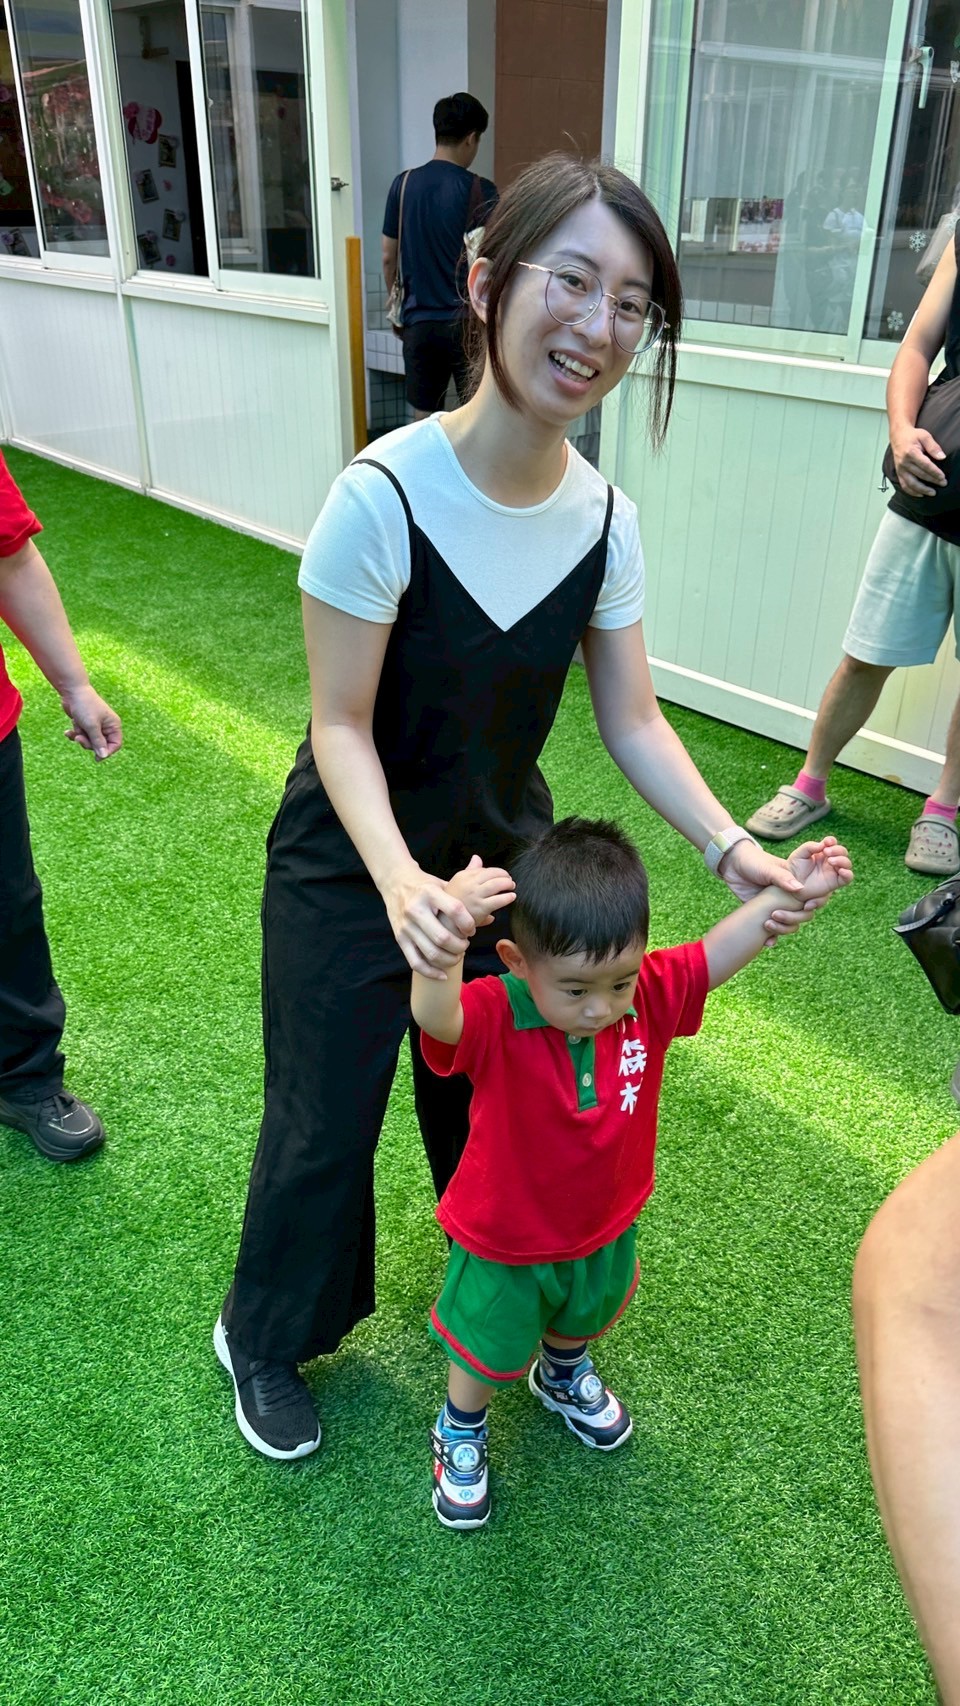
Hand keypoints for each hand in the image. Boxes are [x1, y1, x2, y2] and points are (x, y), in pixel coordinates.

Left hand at [61, 683, 121, 760]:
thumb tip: (103, 756)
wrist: (72, 691)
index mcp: (113, 725)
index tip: (96, 757)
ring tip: (74, 730)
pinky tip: (67, 732)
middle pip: (101, 745)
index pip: (115, 744)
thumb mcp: (91, 726)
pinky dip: (75, 734)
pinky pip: (82, 735)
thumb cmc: (85, 706)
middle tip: (79, 738)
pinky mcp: (85, 723)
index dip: (107, 752)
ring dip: (80, 737)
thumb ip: (98, 742)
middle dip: (88, 743)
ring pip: (89, 741)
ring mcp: (95, 725)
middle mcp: (106, 726)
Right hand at [382, 861, 475, 979]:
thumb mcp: (444, 886)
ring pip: (431, 953)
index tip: (471, 929)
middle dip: (460, 946)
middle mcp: (415, 910)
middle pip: (443, 938)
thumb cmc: (425, 886)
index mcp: (429, 893)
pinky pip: (415, 962)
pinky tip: (443, 975)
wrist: (395, 882)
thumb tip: (490, 919)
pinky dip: (431, 972)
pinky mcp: (399, 939)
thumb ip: (464, 902)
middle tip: (465, 944)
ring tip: (457, 955)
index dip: (468, 924)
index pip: (455, 910)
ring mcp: (406, 926)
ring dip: (449, 959)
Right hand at [443, 854, 515, 927]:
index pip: (483, 869)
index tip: (500, 875)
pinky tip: (511, 897)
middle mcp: (469, 884)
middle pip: (492, 874)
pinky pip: (498, 900)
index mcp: (463, 876)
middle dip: (503, 875)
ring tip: (511, 886)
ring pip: (496, 884)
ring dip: (507, 883)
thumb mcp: (458, 883)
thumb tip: (477, 858)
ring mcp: (475, 896)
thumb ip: (469, 870)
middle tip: (509, 879)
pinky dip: (507, 897)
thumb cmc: (452, 904)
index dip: (495, 871)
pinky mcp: (481, 908)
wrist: (446, 922)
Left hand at [718, 834, 823, 939]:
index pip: (813, 897)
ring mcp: (777, 907)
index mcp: (795, 884)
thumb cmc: (753, 861)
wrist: (731, 865)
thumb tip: (800, 889)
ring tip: (767, 925)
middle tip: (775, 915)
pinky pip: (773, 931)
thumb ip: (783, 878)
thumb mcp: (768, 868)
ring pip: (789, 925)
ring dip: (782, 930)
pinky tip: (767, 942)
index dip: (813, 904)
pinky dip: (771, 938)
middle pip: (802, 915)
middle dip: (793, 919)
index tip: (805, 907)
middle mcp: (789, 897)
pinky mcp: (764, 914)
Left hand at [786, 835, 852, 899]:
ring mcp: (833, 871)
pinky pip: (847, 878)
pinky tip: (841, 871)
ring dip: (842, 860)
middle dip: (837, 850)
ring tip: (830, 860)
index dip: (831, 841)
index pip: (832, 842)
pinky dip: (848, 874)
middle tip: (826, 852)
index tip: (826, 842)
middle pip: (842, 851)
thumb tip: (822, 845)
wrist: (791, 884)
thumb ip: (809, 847)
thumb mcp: (799, 854)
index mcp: (822, 851)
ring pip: (847, 863)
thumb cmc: (794, 869)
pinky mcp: (835, 882)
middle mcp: (830, 860)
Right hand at [890, 425, 946, 497]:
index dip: (934, 472)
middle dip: (933, 480)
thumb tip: (942, 457)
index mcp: (911, 452)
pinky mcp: (898, 473)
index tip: (942, 477)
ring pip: (911, 483)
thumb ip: (933, 447)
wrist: (898, 436)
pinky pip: (904, 485)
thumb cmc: (912, 436)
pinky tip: (920, 494)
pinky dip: (912, 492)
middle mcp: (904, 462)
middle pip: (920, 474)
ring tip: (932, 493)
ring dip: (922, 489)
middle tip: (943, 483)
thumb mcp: (925, 436)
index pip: (925, 465)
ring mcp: (900, 469)